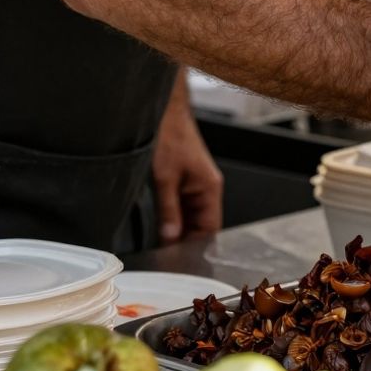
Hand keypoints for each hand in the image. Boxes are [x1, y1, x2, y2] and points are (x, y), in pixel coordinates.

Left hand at [152, 89, 223, 243]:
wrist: (165, 112)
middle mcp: (207, 188)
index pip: (210, 227)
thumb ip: (169, 210)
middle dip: (184, 237)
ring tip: (159, 238)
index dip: (195, 244)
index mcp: (210, 188)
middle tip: (164, 252)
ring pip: (190, 215)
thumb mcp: (164, 178)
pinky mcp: (185, 180)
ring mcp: (197, 184)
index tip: (177, 257)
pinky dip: (173, 215)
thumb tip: (171, 236)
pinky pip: (182, 205)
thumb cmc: (170, 137)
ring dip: (177, 226)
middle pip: (201, 223)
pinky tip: (160, 222)